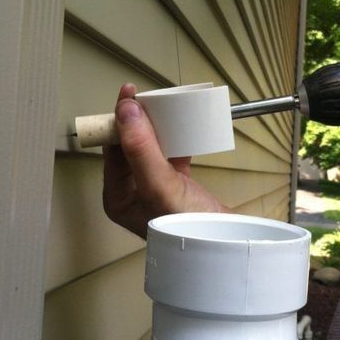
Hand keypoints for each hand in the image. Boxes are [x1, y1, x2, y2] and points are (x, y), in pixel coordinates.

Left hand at [103, 83, 228, 237]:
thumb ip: (140, 148)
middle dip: (138, 121)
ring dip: (158, 128)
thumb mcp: (159, 183)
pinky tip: (184, 127)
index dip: (119, 119)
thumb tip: (125, 109)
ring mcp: (154, 189)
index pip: (113, 149)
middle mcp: (132, 193)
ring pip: (150, 148)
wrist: (227, 246)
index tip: (129, 93)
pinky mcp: (176, 187)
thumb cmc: (188, 225)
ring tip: (166, 108)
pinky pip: (170, 156)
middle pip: (130, 146)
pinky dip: (176, 140)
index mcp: (117, 197)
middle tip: (149, 97)